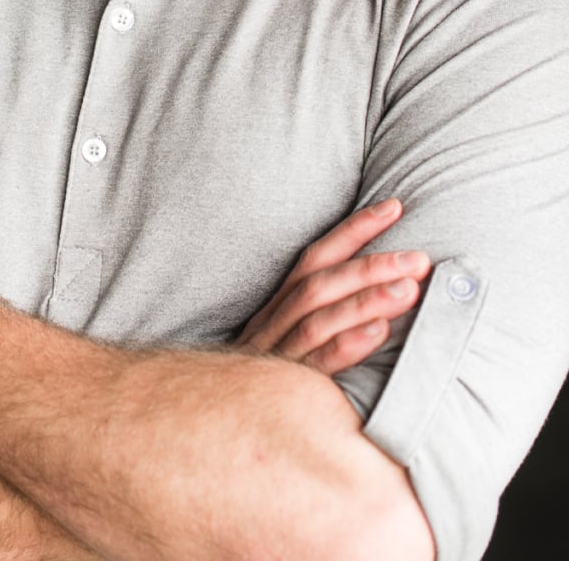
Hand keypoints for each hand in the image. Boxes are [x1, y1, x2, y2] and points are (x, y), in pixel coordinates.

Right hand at [235, 199, 429, 374]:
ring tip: (409, 290)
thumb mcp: (289, 339)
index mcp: (278, 304)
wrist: (214, 428)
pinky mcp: (283, 392)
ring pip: (319, 318)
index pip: (317, 256)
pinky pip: (316, 365)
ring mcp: (277, 356)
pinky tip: (379, 334)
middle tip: (418, 258)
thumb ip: (323, 312)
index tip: (395, 206)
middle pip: (321, 283)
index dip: (355, 229)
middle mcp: (274, 323)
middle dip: (372, 265)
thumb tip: (382, 284)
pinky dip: (347, 346)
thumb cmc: (270, 378)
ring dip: (365, 300)